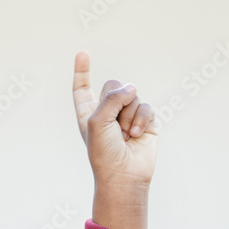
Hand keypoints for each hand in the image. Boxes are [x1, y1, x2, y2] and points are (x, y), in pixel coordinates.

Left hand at [72, 50, 157, 187]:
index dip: (82, 71)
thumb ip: (111, 98)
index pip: (83, 88)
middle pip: (113, 85)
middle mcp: (107, 113)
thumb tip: (132, 88)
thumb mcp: (97, 121)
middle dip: (115, 99)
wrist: (123, 175)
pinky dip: (141, 120)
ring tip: (125, 135)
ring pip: (132, 96)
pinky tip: (136, 135)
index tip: (83, 53)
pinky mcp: (146, 122)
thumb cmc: (104, 153)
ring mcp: (127, 117)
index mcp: (89, 113)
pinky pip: (146, 107)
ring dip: (128, 116)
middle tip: (114, 121)